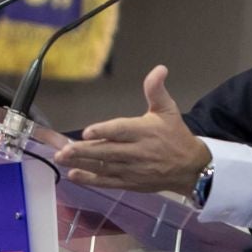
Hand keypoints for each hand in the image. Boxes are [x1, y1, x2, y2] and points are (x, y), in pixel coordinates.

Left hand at [55, 65, 213, 193]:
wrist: (190, 168)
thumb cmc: (175, 136)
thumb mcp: (168, 109)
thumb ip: (156, 90)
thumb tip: (159, 69)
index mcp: (144, 131)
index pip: (121, 131)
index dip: (104, 131)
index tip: (87, 131)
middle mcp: (136, 152)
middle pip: (107, 151)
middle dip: (84, 150)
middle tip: (63, 149)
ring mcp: (132, 169)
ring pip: (103, 167)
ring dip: (81, 163)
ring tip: (61, 159)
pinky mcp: (129, 183)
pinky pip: (107, 182)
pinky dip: (90, 180)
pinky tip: (74, 175)